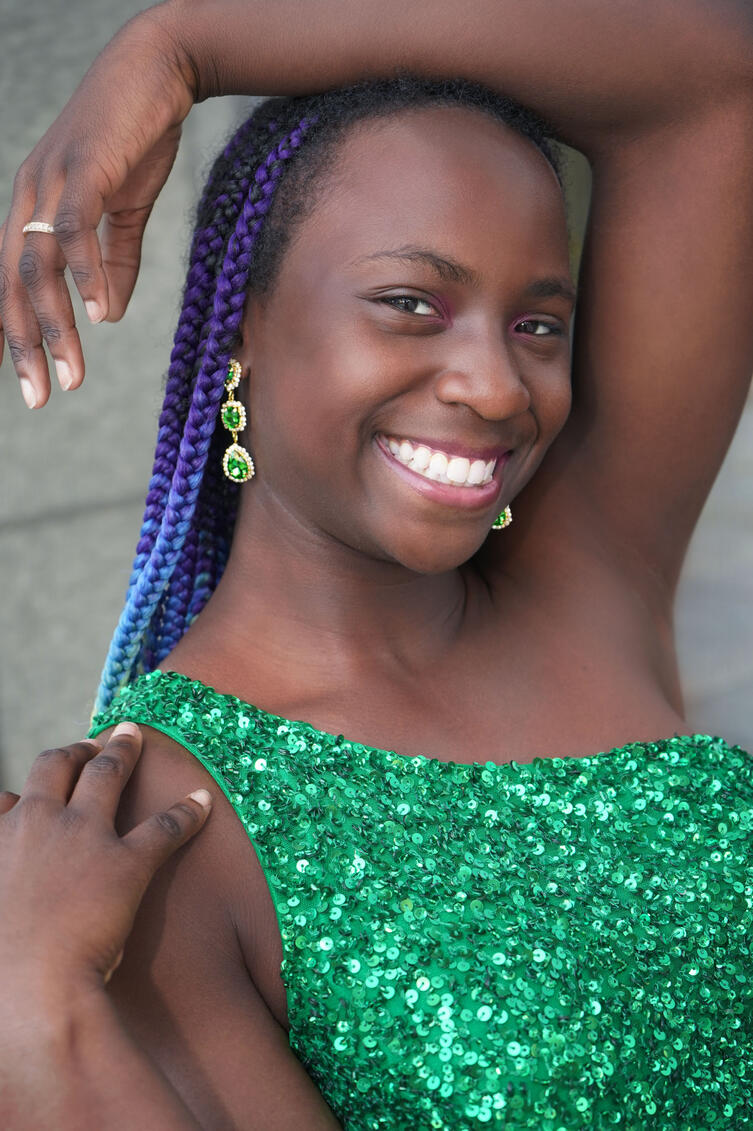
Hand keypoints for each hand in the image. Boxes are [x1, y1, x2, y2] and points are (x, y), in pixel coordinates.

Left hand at [0, 6, 193, 408]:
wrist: (158, 71)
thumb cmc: (137, 138)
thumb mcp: (125, 210)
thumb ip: (115, 261)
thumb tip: (110, 314)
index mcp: (34, 207)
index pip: (8, 279)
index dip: (7, 329)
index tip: (18, 379)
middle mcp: (30, 196)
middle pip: (12, 282)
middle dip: (23, 344)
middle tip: (38, 396)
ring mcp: (51, 180)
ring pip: (37, 266)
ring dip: (54, 325)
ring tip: (71, 374)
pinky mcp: (83, 168)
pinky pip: (75, 230)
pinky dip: (86, 275)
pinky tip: (101, 314)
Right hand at [0, 722, 211, 989]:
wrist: (24, 993)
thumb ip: (1, 878)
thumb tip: (6, 869)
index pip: (12, 800)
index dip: (31, 789)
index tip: (40, 785)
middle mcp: (38, 823)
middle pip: (58, 766)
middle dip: (76, 750)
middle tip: (91, 743)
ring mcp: (84, 838)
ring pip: (107, 775)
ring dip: (123, 750)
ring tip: (134, 733)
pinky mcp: (128, 863)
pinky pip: (166, 827)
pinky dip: (189, 811)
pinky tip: (205, 800)